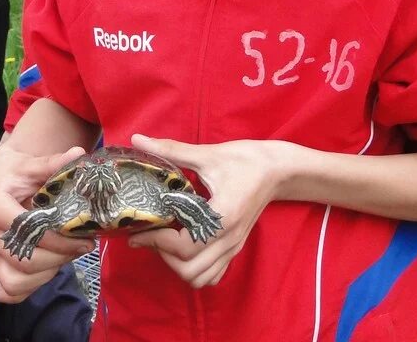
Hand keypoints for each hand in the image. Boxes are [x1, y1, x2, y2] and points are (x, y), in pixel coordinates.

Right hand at [0, 145, 94, 302]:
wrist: (1, 179)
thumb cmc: (18, 172)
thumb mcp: (34, 163)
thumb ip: (55, 162)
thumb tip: (78, 154)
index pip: (24, 229)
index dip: (55, 237)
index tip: (83, 236)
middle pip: (23, 259)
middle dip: (58, 256)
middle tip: (83, 246)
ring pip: (16, 279)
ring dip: (47, 273)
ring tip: (68, 256)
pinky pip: (6, 290)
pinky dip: (28, 288)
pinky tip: (48, 271)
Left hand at [127, 134, 287, 288]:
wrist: (278, 170)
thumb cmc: (246, 160)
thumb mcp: (208, 154)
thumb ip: (171, 150)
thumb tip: (137, 139)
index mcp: (222, 217)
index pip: (184, 247)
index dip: (157, 241)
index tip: (140, 230)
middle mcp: (229, 238)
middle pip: (190, 270)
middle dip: (164, 256)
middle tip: (152, 234)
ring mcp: (234, 246)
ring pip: (201, 278)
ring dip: (178, 266)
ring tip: (166, 242)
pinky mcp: (235, 247)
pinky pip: (213, 274)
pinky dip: (194, 269)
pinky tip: (184, 247)